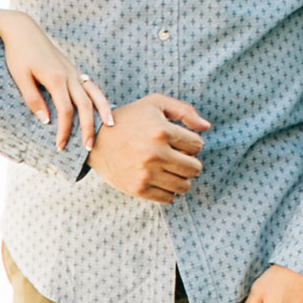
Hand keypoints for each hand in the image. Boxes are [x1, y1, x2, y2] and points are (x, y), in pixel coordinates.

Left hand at [0, 10, 115, 152]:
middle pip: (85, 105)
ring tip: (110, 126)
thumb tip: (46, 121)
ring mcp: (73, 71)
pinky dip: (100, 98)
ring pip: (94, 93)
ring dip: (103, 111)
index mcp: (55, 78)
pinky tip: (103, 109)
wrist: (23, 31)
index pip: (65, 111)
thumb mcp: (20, 77)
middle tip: (89, 147)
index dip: (64, 130)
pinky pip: (91, 86)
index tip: (60, 146)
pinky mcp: (73, 69)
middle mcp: (69, 75)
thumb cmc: (18, 54)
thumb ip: (33, 99)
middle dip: (88, 128)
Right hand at [86, 95, 209, 204]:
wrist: (95, 140)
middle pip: (194, 168)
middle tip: (178, 158)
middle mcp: (155, 154)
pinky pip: (168, 198)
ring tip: (169, 169)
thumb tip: (206, 127)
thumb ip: (184, 110)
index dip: (191, 143)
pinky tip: (159, 179)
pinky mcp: (138, 189)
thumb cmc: (129, 119)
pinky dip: (168, 191)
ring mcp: (146, 174)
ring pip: (184, 186)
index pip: (197, 145)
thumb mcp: (154, 104)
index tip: (179, 142)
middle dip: (190, 163)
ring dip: (181, 178)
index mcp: (162, 131)